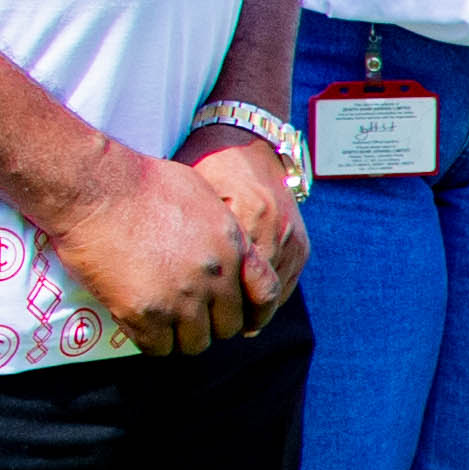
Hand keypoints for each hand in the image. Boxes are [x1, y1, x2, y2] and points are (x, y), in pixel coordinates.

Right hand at [41, 144, 266, 354]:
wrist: (94, 188)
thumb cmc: (141, 183)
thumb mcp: (202, 196)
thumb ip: (221, 233)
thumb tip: (227, 256)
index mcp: (232, 246)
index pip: (265, 293)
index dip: (257, 313)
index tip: (246, 322)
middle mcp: (214, 276)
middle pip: (228, 326)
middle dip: (209, 322)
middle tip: (186, 314)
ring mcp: (180, 298)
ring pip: (195, 343)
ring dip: (180, 336)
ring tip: (161, 322)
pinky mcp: (144, 313)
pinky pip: (158, 348)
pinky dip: (150, 341)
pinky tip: (138, 325)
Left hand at [179, 129, 310, 312]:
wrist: (245, 138)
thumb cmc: (207, 163)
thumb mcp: (191, 192)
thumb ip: (189, 232)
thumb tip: (168, 271)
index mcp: (247, 214)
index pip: (231, 275)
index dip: (208, 302)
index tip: (189, 320)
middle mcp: (274, 227)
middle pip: (253, 288)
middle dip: (229, 313)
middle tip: (205, 331)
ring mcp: (291, 234)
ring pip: (272, 291)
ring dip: (250, 311)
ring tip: (226, 327)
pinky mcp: (300, 240)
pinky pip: (285, 281)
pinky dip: (266, 299)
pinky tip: (249, 311)